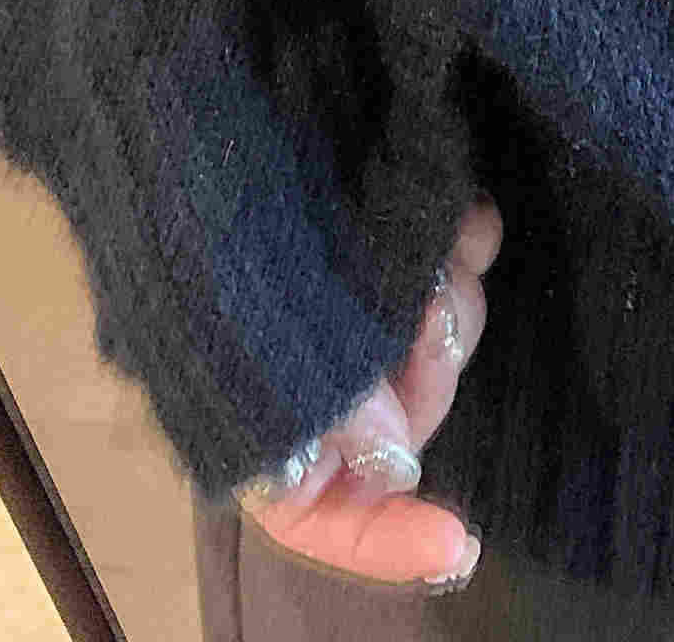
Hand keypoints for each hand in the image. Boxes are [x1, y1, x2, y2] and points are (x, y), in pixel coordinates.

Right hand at [237, 195, 501, 588]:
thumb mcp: (250, 348)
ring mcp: (369, 314)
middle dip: (426, 374)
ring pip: (443, 344)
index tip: (458, 540)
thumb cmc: (205, 245)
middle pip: (408, 421)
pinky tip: (468, 224)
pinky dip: (467, 247)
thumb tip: (396, 463)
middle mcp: (327, 385)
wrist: (207, 131)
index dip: (388, 543)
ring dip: (448, 307)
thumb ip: (327, 412)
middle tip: (425, 318)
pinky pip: (461, 267)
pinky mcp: (401, 246)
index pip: (328, 520)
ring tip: (427, 259)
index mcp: (273, 428)